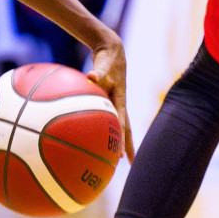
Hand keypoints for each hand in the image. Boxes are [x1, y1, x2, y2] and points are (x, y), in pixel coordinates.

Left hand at [86, 34, 133, 163]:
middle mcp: (120, 105)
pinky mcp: (110, 101)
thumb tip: (91, 76)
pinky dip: (103, 127)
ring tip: (116, 158)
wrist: (112, 51)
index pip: (122, 126)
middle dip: (126, 147)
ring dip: (118, 140)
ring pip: (118, 126)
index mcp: (120, 102)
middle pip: (125, 131)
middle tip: (127, 165)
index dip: (121, 141)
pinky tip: (95, 135)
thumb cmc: (106, 60)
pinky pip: (106, 118)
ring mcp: (116, 104)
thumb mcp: (102, 67)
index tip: (120, 156)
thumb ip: (97, 74)